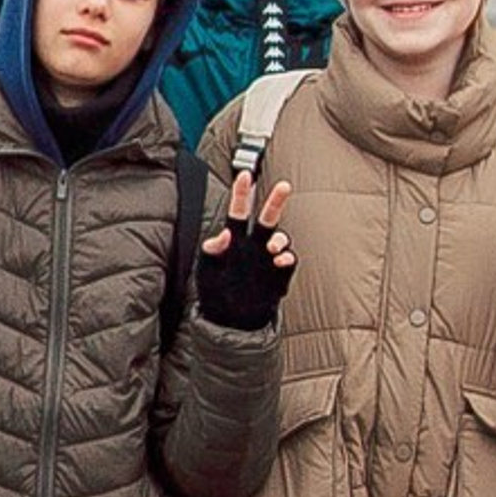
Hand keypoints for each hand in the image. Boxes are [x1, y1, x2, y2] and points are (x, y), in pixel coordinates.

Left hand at [194, 171, 294, 327]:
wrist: (229, 321)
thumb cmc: (214, 293)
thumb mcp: (206, 271)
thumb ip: (212, 250)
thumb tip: (223, 233)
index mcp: (234, 241)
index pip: (238, 212)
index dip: (242, 194)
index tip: (245, 175)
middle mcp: (253, 246)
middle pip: (267, 218)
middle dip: (276, 202)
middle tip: (283, 186)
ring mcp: (267, 260)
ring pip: (280, 239)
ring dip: (280, 238)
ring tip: (273, 247)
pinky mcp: (278, 276)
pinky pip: (289, 261)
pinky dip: (288, 258)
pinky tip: (280, 261)